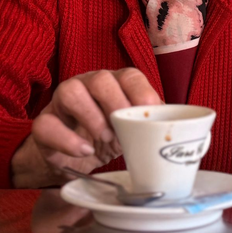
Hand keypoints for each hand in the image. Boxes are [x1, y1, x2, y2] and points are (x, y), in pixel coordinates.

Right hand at [11, 68, 161, 187]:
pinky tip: (84, 151)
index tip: (151, 113)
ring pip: (70, 91)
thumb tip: (187, 132)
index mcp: (115, 84)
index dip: (141, 92)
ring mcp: (63, 102)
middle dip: (116, 103)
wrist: (75, 157)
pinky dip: (67, 140)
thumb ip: (153, 126)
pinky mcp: (44, 124)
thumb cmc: (111, 137)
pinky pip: (46, 125)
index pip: (130, 75)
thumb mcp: (134, 131)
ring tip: (105, 139)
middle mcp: (88, 85)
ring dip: (91, 116)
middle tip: (124, 128)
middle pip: (100, 78)